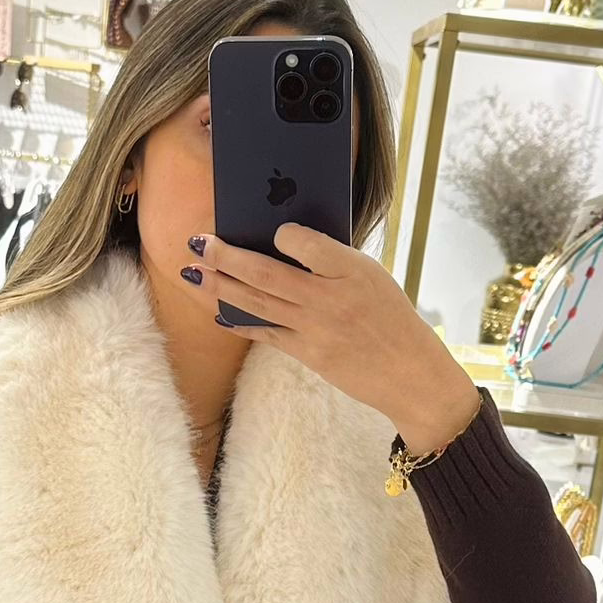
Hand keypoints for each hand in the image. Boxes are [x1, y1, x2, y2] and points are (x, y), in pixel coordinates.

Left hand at [186, 224, 481, 454]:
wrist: (410, 374)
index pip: (308, 243)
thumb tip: (284, 242)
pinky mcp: (309, 354)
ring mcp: (316, 328)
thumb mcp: (372, 278)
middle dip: (227, 256)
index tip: (270, 229)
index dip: (285, 234)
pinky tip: (217, 312)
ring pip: (257, 302)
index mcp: (352, 270)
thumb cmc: (390, 318)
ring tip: (192, 272)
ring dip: (220, 287)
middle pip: (267, 273)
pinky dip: (239, 321)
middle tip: (198, 242)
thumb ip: (332, 261)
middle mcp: (330, 298)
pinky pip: (266, 333)